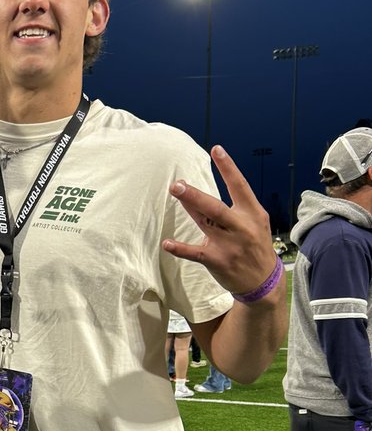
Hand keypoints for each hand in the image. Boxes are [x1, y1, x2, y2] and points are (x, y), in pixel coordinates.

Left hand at [162, 146, 279, 294]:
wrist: (263, 281)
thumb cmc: (253, 245)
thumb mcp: (253, 223)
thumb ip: (231, 209)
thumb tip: (196, 194)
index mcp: (253, 214)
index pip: (240, 186)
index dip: (228, 168)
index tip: (216, 149)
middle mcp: (242, 227)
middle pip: (217, 206)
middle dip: (196, 194)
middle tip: (178, 183)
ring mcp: (230, 244)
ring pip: (206, 222)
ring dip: (189, 206)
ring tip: (175, 191)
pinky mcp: (218, 261)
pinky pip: (195, 253)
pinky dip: (180, 248)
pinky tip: (167, 243)